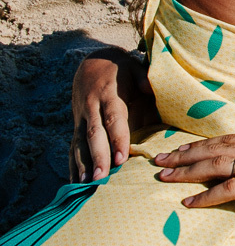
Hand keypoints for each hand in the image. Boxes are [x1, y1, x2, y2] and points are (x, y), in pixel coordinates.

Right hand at [71, 47, 157, 181]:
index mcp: (108, 95)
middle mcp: (92, 108)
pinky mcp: (75, 124)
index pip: (113, 119)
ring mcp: (81, 117)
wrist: (91, 62)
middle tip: (101, 177)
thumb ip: (143, 79)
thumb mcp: (133, 67)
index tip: (122, 157)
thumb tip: (151, 89)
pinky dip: (73, 164)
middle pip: (93, 135)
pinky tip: (75, 181)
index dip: (117, 138)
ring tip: (86, 184)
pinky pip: (72, 145)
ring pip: (79, 142)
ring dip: (82, 164)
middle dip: (98, 157)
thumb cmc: (120, 68)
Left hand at [153, 121, 234, 207]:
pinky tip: (190, 201)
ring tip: (164, 175)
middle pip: (216, 148)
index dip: (202, 143)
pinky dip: (207, 195)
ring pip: (218, 165)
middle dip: (185, 155)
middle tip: (158, 159)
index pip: (228, 138)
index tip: (180, 147)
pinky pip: (232, 189)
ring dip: (188, 171)